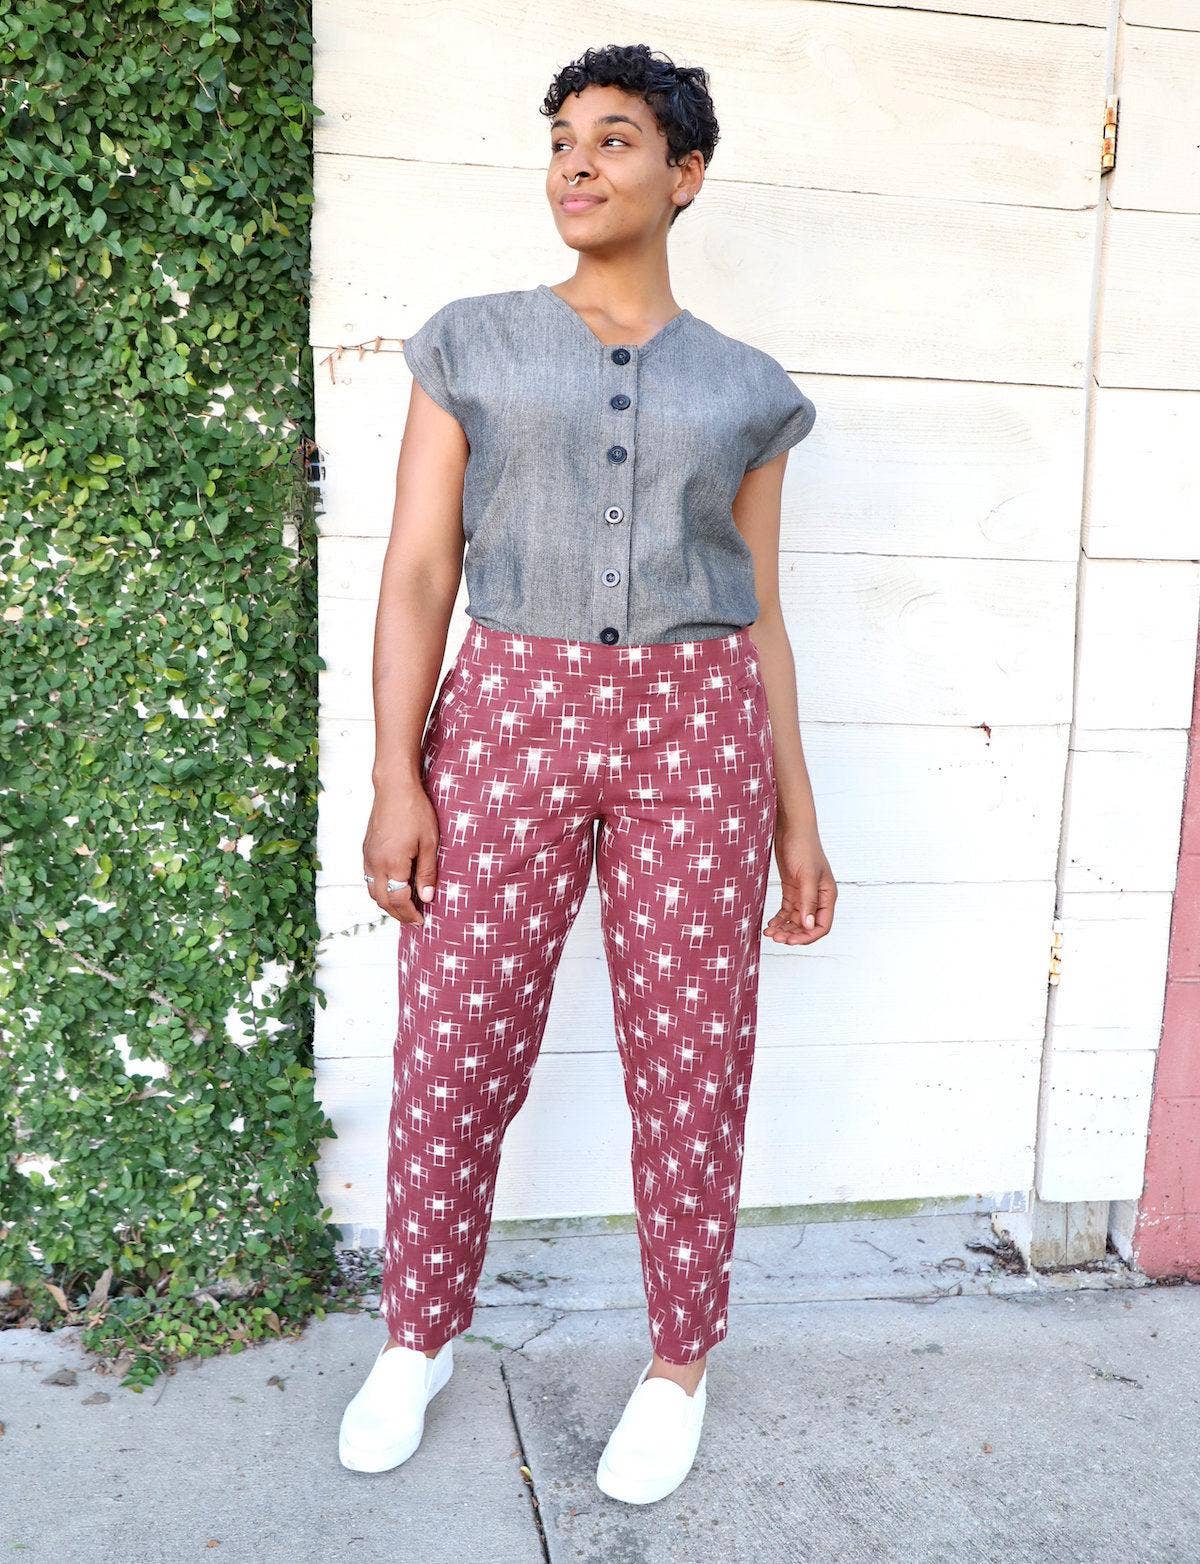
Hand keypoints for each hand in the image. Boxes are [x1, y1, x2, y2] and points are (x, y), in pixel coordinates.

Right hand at [363, 779, 439, 925]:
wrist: (394, 788)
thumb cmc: (415, 812)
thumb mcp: (429, 843)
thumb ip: (427, 873)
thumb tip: (427, 897)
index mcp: (392, 864)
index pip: (398, 900)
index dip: (410, 914)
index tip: (421, 920)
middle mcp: (375, 864)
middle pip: (382, 900)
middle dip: (397, 914)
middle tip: (413, 918)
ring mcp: (368, 856)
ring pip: (372, 891)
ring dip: (386, 903)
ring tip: (404, 906)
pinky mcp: (366, 849)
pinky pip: (368, 878)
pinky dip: (379, 889)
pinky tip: (393, 886)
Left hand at [763, 825, 836, 944]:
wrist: (791, 829)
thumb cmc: (804, 848)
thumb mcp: (806, 875)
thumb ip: (808, 901)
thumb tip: (808, 926)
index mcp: (827, 896)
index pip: (821, 925)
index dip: (807, 936)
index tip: (790, 941)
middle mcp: (817, 898)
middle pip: (807, 926)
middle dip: (793, 934)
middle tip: (776, 938)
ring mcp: (804, 894)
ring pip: (796, 920)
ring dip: (785, 929)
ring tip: (770, 933)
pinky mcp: (792, 890)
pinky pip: (787, 911)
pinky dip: (780, 919)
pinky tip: (771, 924)